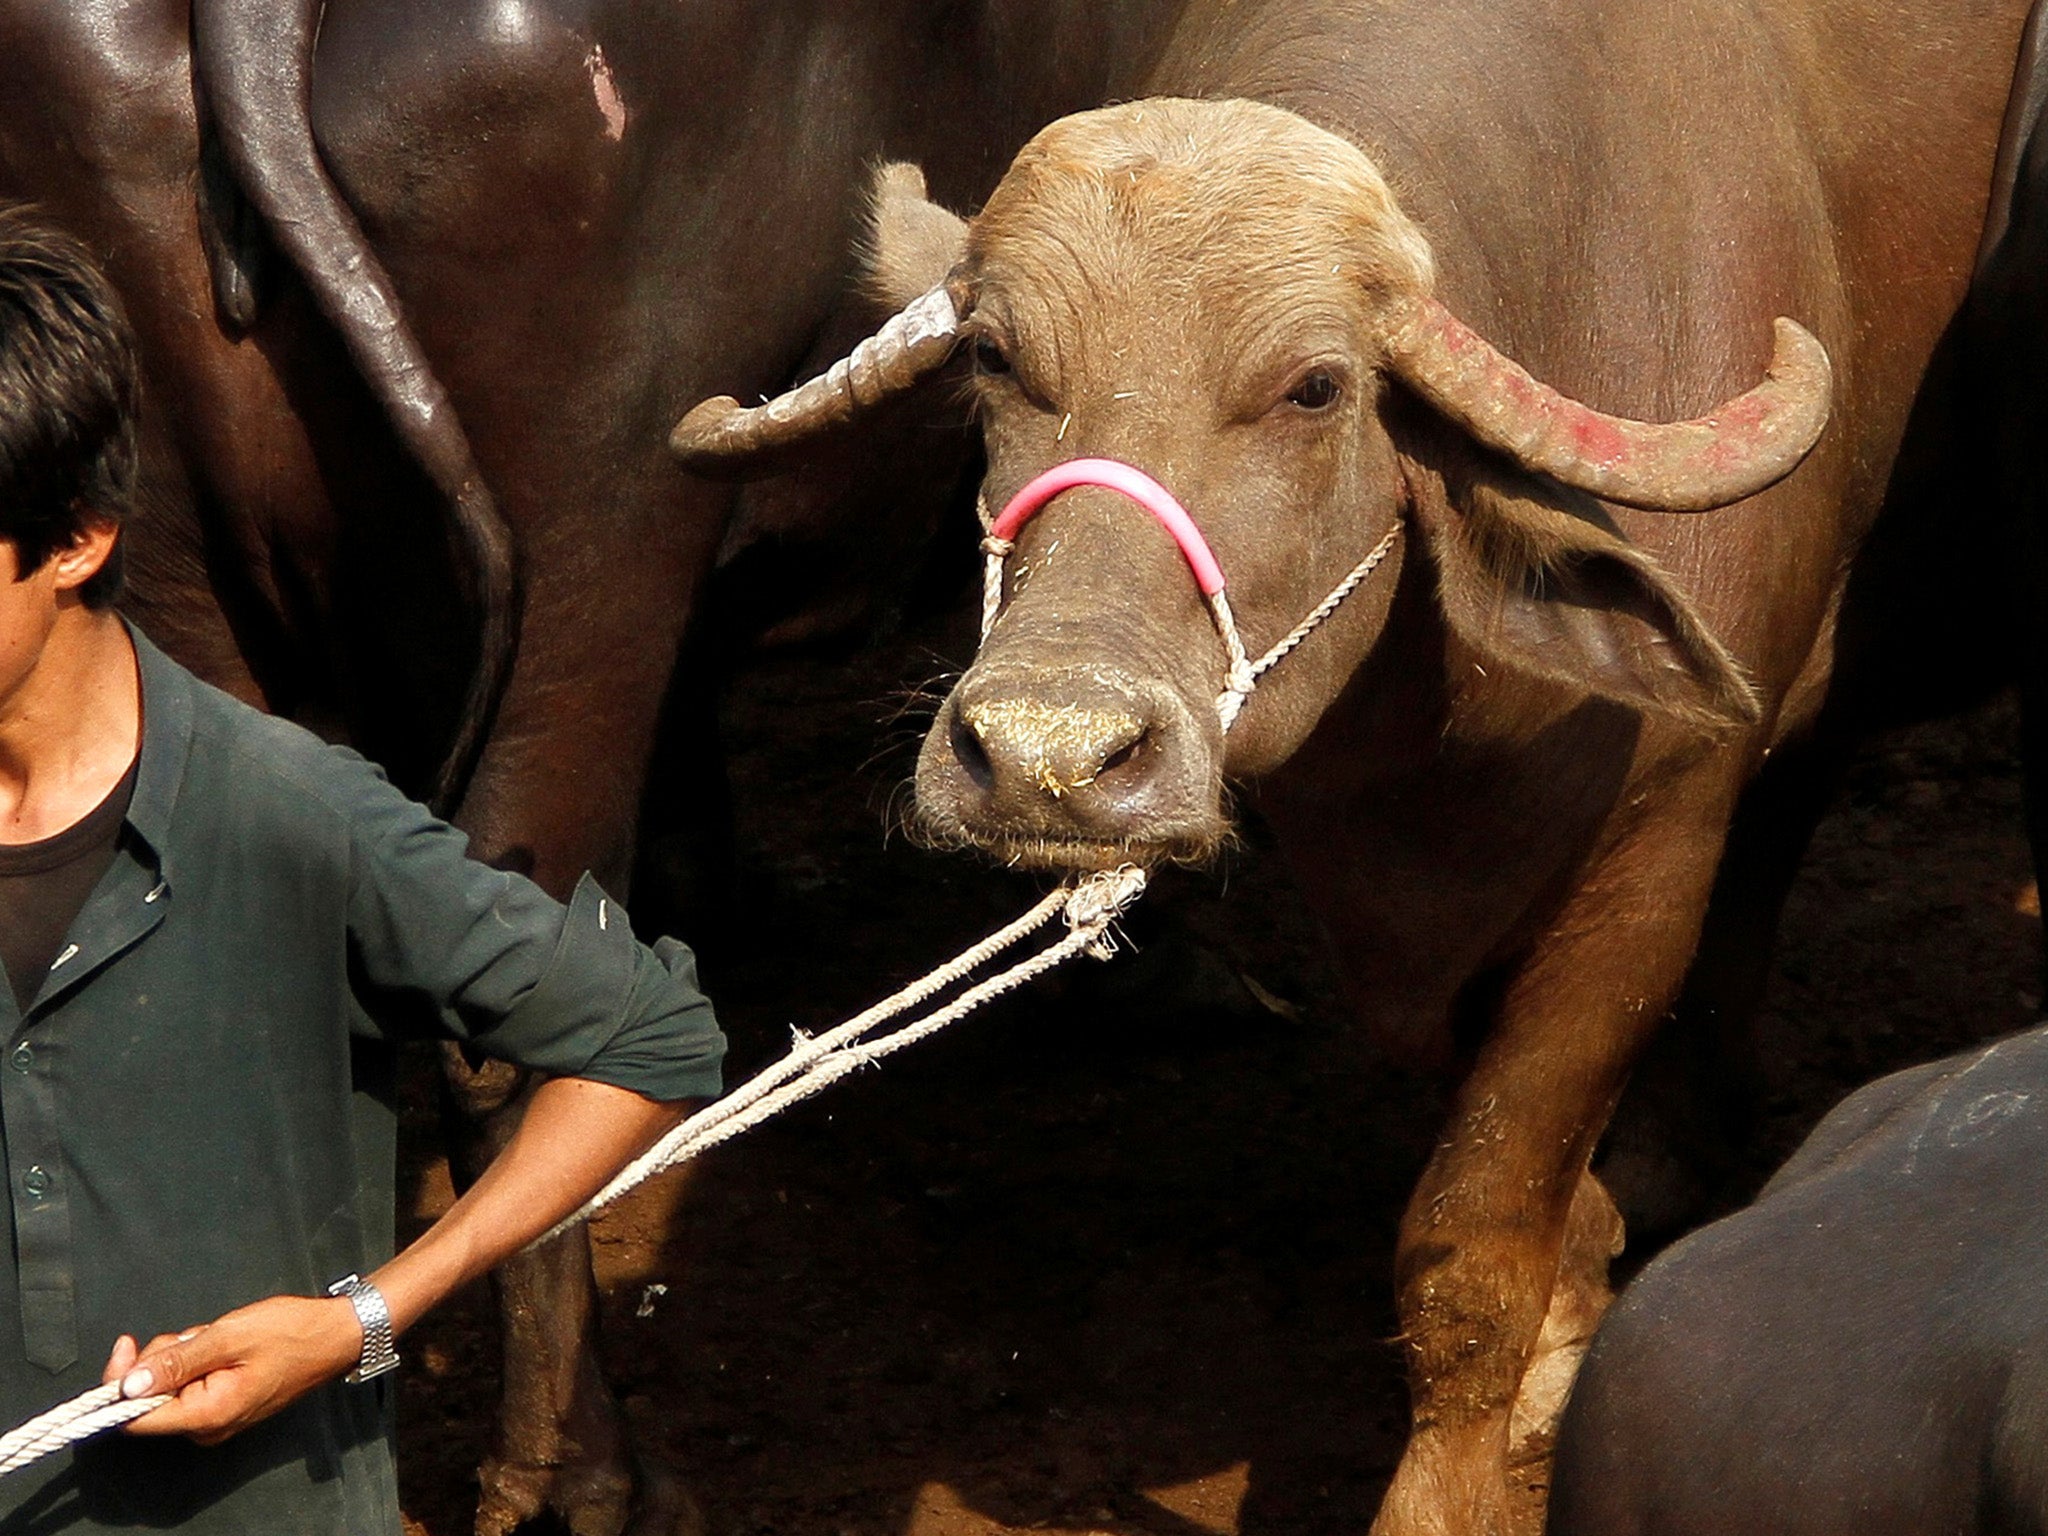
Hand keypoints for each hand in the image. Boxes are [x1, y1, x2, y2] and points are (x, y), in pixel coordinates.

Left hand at [98, 1295, 363, 1444]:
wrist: (337, 1336)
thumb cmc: (290, 1333)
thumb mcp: (229, 1336)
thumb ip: (176, 1361)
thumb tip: (127, 1385)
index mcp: (208, 1416)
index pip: (136, 1418)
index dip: (120, 1383)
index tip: (127, 1344)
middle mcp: (208, 1428)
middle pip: (152, 1401)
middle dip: (161, 1359)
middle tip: (194, 1333)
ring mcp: (218, 1420)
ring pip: (171, 1390)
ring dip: (182, 1357)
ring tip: (216, 1336)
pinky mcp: (226, 1408)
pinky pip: (192, 1388)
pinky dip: (197, 1362)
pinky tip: (222, 1345)